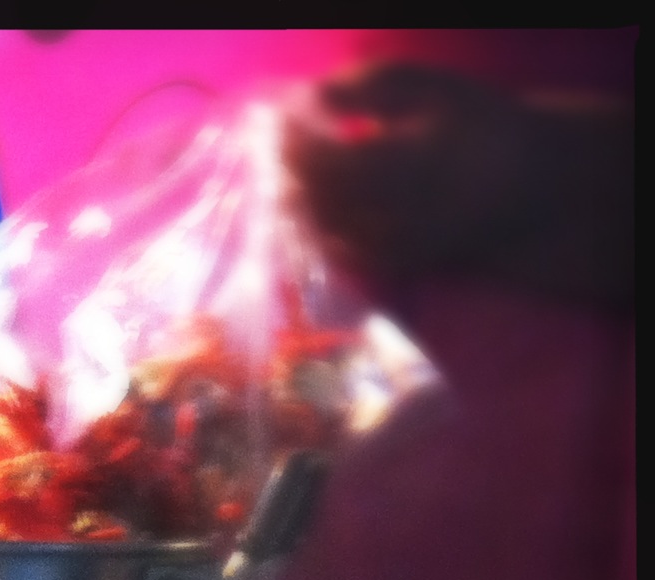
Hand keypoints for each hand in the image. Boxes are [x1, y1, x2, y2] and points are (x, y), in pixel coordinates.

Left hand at [286, 62, 631, 308]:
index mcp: (402, 165)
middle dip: (288, 174)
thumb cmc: (479, 126)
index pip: (321, 161)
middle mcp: (390, 215)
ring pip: (320, 230)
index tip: (279, 120)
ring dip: (296, 204)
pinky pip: (337, 252)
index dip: (292, 143)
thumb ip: (372, 86)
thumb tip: (313, 94)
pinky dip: (316, 229)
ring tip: (290, 175)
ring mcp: (390, 247)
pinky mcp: (392, 267)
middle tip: (277, 149)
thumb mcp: (434, 90)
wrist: (526, 187)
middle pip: (314, 200)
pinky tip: (311, 208)